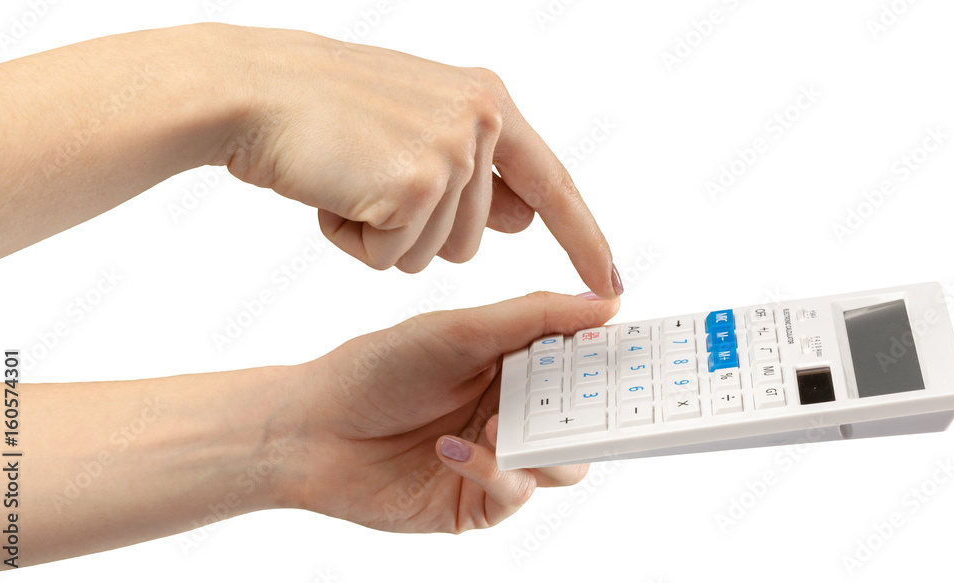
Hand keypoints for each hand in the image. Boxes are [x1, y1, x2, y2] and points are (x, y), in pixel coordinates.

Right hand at [219, 26, 619, 296]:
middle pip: (474, 239)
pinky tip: (332, 194)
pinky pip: (392, 260)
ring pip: (435, 254)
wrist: (253, 90)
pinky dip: (354, 242)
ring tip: (348, 180)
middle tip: (368, 178)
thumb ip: (477, 167)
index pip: (552, 185)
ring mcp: (452, 151)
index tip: (608, 281)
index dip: (581, 238)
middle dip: (415, 230)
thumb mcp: (419, 123)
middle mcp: (482, 121)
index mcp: (489, 102)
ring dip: (383, 236)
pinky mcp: (415, 185)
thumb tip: (523, 218)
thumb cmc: (325, 109)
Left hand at [278, 292, 618, 531]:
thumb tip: (607, 301)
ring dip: (542, 444)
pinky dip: (492, 471)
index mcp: (514, 363)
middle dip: (593, 412)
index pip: (581, 363)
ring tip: (500, 425)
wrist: (312, 430)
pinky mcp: (476, 502)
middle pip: (584, 420)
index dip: (611, 360)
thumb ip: (534, 317)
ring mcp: (498, 459)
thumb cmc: (378, 369)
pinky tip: (452, 448)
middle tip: (595, 401)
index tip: (641, 354)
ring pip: (563, 464)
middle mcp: (513, 411)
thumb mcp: (460, 330)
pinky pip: (514, 493)